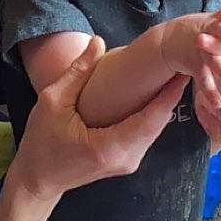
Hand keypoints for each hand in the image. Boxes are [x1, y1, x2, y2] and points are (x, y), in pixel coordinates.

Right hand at [12, 36, 187, 203]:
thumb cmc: (41, 142)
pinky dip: (154, 114)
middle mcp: (127, 159)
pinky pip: (147, 134)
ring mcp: (129, 162)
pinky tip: (156, 93)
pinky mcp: (128, 161)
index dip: (171, 92)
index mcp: (110, 147)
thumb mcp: (53, 101)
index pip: (152, 117)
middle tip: (181, 63)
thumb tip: (98, 41)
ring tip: (173, 74)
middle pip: (160, 123)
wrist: (38, 179)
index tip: (183, 67)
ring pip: (156, 129)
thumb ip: (78, 72)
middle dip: (172, 93)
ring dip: (166, 103)